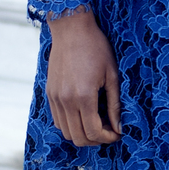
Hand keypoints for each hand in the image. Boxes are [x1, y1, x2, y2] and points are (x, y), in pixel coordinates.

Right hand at [46, 9, 121, 144]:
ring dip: (82, 134)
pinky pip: (58, 120)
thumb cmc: (96, 48)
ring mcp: (55, 98)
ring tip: (97, 123)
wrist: (71, 29)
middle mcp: (66, 101)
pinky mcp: (50, 93)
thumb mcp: (112, 75)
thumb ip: (115, 105)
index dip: (108, 138)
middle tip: (109, 131)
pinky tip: (84, 114)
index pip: (93, 132)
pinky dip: (71, 124)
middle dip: (96, 140)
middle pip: (78, 137)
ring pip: (66, 132)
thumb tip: (119, 128)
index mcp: (83, 96)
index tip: (117, 134)